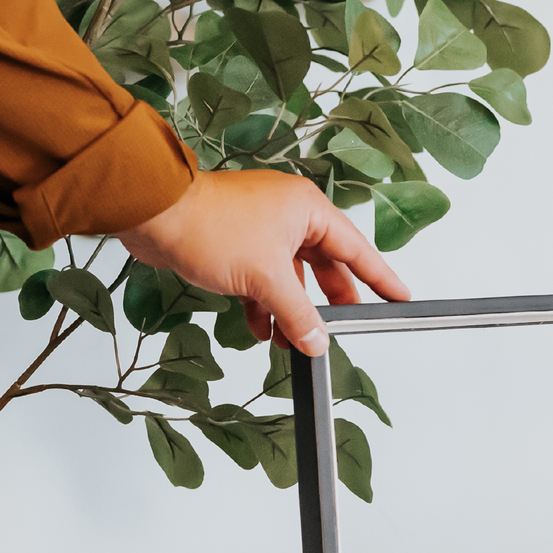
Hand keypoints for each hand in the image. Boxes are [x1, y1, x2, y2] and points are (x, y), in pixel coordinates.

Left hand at [117, 170, 408, 355]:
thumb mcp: (266, 279)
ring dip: (291, 311)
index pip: (356, 250)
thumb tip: (318, 342)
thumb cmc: (208, 225)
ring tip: (294, 341)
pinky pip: (263, 280)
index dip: (380, 277)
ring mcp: (261, 229)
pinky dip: (265, 306)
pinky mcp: (236, 244)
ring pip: (291, 278)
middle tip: (342, 329)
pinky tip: (262, 330)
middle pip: (324, 267)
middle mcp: (288, 215)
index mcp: (307, 210)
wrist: (150, 213)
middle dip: (327, 304)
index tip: (401, 297)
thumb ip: (299, 314)